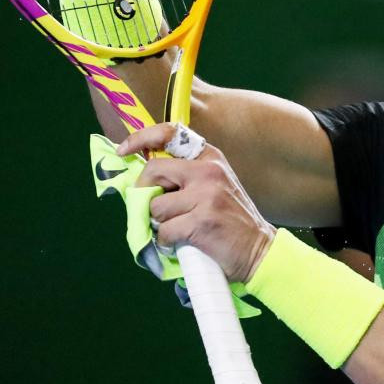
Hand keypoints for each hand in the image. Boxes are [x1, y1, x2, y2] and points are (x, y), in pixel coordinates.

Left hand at [123, 123, 275, 282]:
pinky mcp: (201, 222)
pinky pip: (164, 232)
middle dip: (144, 193)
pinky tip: (181, 243)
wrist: (259, 249)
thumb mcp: (214, 186)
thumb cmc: (230, 220)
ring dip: (160, 224)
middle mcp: (208, 171)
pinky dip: (167, 243)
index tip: (123, 150)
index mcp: (210, 158)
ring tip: (177, 229)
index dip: (141, 138)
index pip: (170, 134)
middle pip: (153, 171)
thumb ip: (185, 177)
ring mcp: (206, 195)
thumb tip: (143, 181)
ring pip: (156, 207)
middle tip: (151, 209)